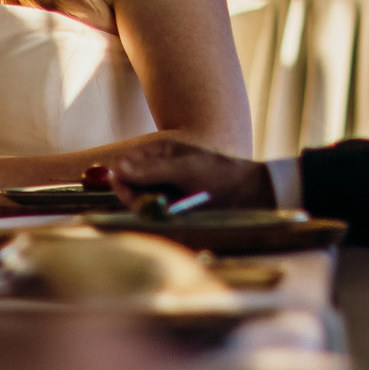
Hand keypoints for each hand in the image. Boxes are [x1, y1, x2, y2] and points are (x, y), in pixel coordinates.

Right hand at [108, 142, 274, 211]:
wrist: (251, 194)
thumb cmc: (221, 175)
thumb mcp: (187, 169)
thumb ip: (152, 170)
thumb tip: (117, 169)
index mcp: (158, 152)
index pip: (124, 166)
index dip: (123, 183)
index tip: (133, 198)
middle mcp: (157, 169)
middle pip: (129, 186)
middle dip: (138, 199)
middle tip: (156, 208)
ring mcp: (165, 187)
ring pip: (142, 201)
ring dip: (152, 209)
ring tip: (173, 210)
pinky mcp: (173, 205)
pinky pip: (155, 212)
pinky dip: (162, 216)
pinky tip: (177, 215)